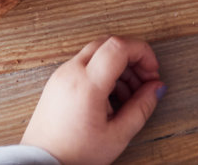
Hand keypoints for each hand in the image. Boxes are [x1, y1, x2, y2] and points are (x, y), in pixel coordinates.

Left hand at [20, 35, 164, 164]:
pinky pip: (85, 63)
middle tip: (145, 80)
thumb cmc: (74, 155)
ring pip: (97, 52)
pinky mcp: (57, 81)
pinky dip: (103, 71)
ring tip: (129, 95)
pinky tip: (111, 96)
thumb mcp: (117, 136)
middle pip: (109, 44)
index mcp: (87, 84)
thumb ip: (141, 108)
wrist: (41, 164)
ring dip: (119, 66)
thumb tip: (156, 88)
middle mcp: (71, 72)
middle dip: (132, 57)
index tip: (152, 71)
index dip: (142, 52)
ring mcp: (61, 75)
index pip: (119, 46)